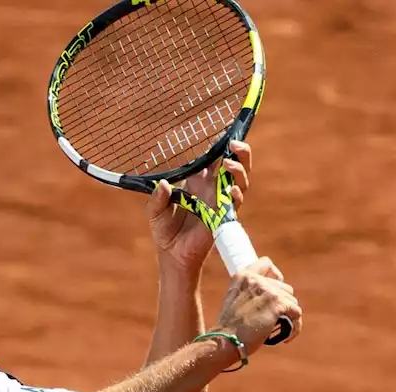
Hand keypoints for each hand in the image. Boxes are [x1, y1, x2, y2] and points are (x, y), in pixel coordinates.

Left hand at [146, 140, 252, 275]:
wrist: (172, 253)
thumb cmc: (165, 229)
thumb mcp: (155, 212)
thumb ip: (157, 198)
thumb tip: (162, 185)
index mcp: (198, 181)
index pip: (214, 158)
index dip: (222, 145)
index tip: (225, 134)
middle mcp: (213, 188)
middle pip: (235, 165)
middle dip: (240, 152)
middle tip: (234, 144)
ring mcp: (221, 202)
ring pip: (240, 180)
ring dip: (238, 170)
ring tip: (229, 164)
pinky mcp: (224, 217)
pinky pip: (235, 203)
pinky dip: (236, 194)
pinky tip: (231, 190)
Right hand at [212, 256, 301, 353]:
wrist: (225, 341)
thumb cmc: (230, 327)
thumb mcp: (234, 300)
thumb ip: (250, 292)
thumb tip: (274, 296)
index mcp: (243, 276)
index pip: (266, 263)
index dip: (275, 275)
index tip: (275, 291)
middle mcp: (256, 279)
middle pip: (284, 287)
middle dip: (282, 304)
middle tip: (273, 320)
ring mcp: (268, 290)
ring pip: (292, 301)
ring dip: (288, 316)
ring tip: (278, 329)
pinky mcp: (278, 303)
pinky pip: (296, 313)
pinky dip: (295, 327)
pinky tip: (285, 337)